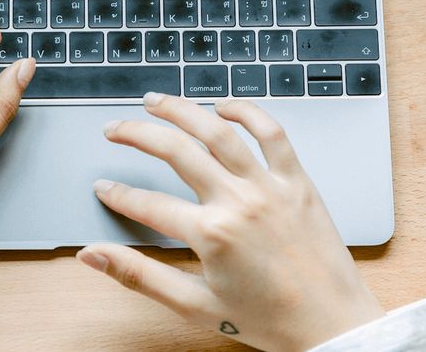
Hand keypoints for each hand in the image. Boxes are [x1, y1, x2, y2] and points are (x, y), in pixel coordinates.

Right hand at [76, 93, 384, 351]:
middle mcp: (239, 201)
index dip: (118, 193)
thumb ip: (140, 276)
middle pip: (176, 151)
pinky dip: (248, 112)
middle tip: (115, 129)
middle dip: (137, 134)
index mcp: (212, 234)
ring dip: (182, 110)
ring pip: (218, 131)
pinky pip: (272, 133)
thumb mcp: (194, 304)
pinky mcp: (297, 181)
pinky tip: (224, 105)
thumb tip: (93, 256)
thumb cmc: (269, 320)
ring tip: (156, 101)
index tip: (103, 186)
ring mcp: (269, 186)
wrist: (332, 324)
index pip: (148, 203)